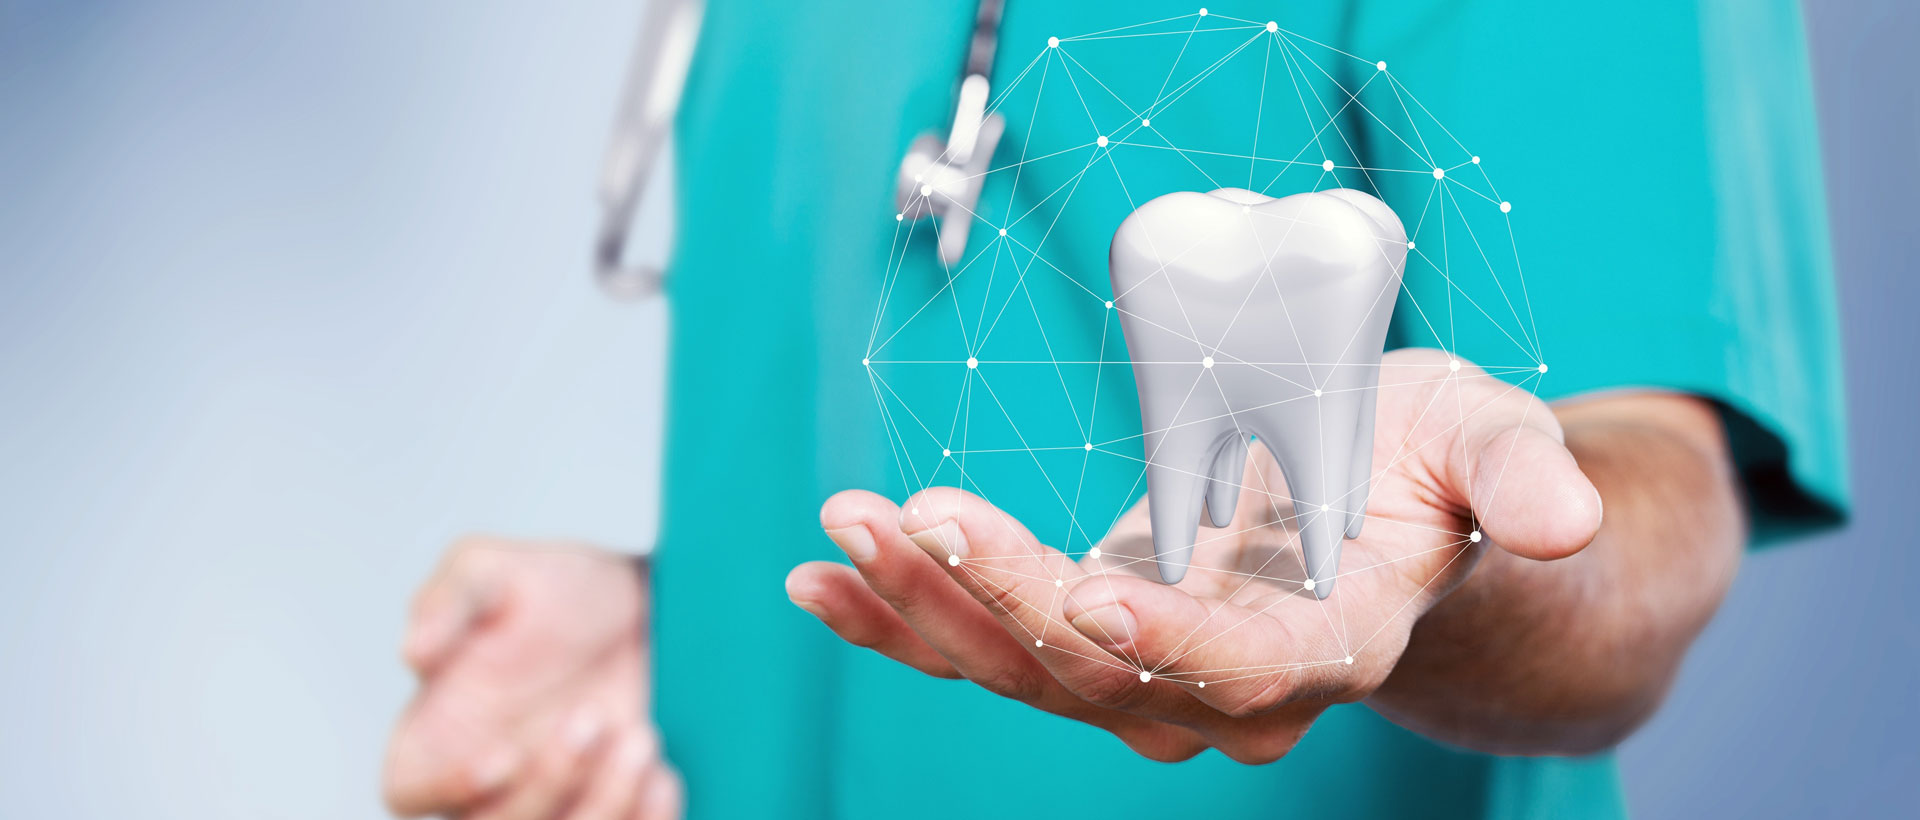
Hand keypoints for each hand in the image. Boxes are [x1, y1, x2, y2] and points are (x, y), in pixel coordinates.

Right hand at [383, 538, 682, 818]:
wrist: (635, 602)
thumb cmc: (550, 587)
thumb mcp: (494, 570)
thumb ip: (449, 601)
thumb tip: (414, 649)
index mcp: (434, 735)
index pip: (410, 792)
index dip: (448, 785)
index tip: (502, 753)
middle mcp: (486, 785)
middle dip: (550, 783)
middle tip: (593, 716)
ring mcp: (550, 804)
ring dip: (604, 807)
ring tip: (641, 738)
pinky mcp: (608, 810)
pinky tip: (664, 778)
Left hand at [787, 348, 1602, 761]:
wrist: (1376, 512)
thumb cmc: (1432, 465)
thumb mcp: (1491, 438)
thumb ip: (1519, 473)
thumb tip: (1563, 518)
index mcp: (1329, 642)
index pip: (1245, 670)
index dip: (1168, 641)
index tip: (1089, 587)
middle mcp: (1227, 685)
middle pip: (1100, 676)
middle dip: (1003, 600)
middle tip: (920, 512)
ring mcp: (1142, 670)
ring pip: (1020, 670)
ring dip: (927, 606)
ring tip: (847, 529)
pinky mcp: (1079, 636)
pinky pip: (978, 646)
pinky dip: (897, 619)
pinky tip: (824, 582)